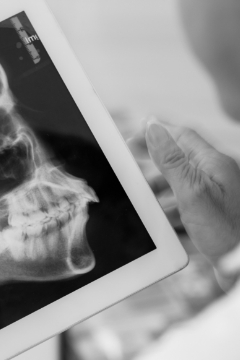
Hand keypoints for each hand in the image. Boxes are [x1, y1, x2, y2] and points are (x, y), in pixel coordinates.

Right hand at [141, 120, 239, 265]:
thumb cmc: (225, 231)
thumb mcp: (191, 191)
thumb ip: (171, 160)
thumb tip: (153, 128)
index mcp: (215, 164)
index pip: (182, 137)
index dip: (157, 133)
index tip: (134, 136)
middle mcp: (219, 177)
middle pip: (182, 158)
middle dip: (156, 160)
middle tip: (134, 160)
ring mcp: (218, 197)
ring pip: (183, 182)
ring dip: (161, 186)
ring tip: (145, 195)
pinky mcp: (215, 216)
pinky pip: (188, 203)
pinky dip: (171, 206)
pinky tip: (164, 218)